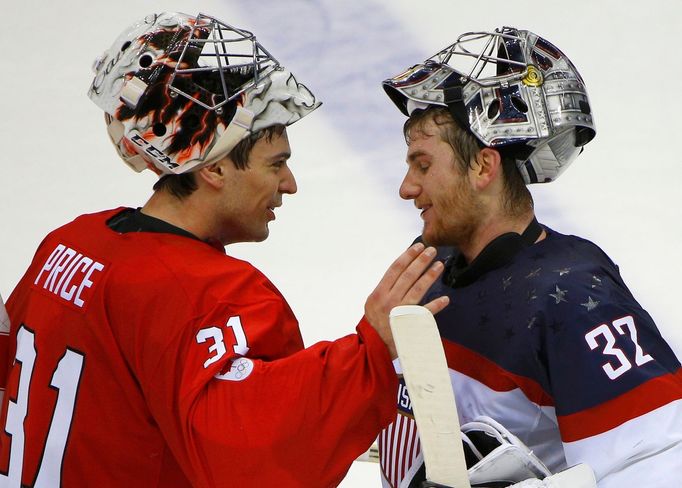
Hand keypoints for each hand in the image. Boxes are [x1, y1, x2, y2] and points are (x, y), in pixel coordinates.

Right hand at [364, 243, 448, 357]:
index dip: (408, 256)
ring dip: (430, 276)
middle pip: (408, 276)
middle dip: (421, 261)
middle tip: (432, 250)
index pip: (395, 269)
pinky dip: (435, 306)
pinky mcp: (410, 325)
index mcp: (379, 293)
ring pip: (417, 290)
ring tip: (439, 265)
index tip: (418, 246)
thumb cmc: (374, 323)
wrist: (373, 347)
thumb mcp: (372, 303)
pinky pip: (425, 313)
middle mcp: (389, 300)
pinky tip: (445, 298)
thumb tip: (401, 270)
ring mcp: (400, 312)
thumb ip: (385, 288)